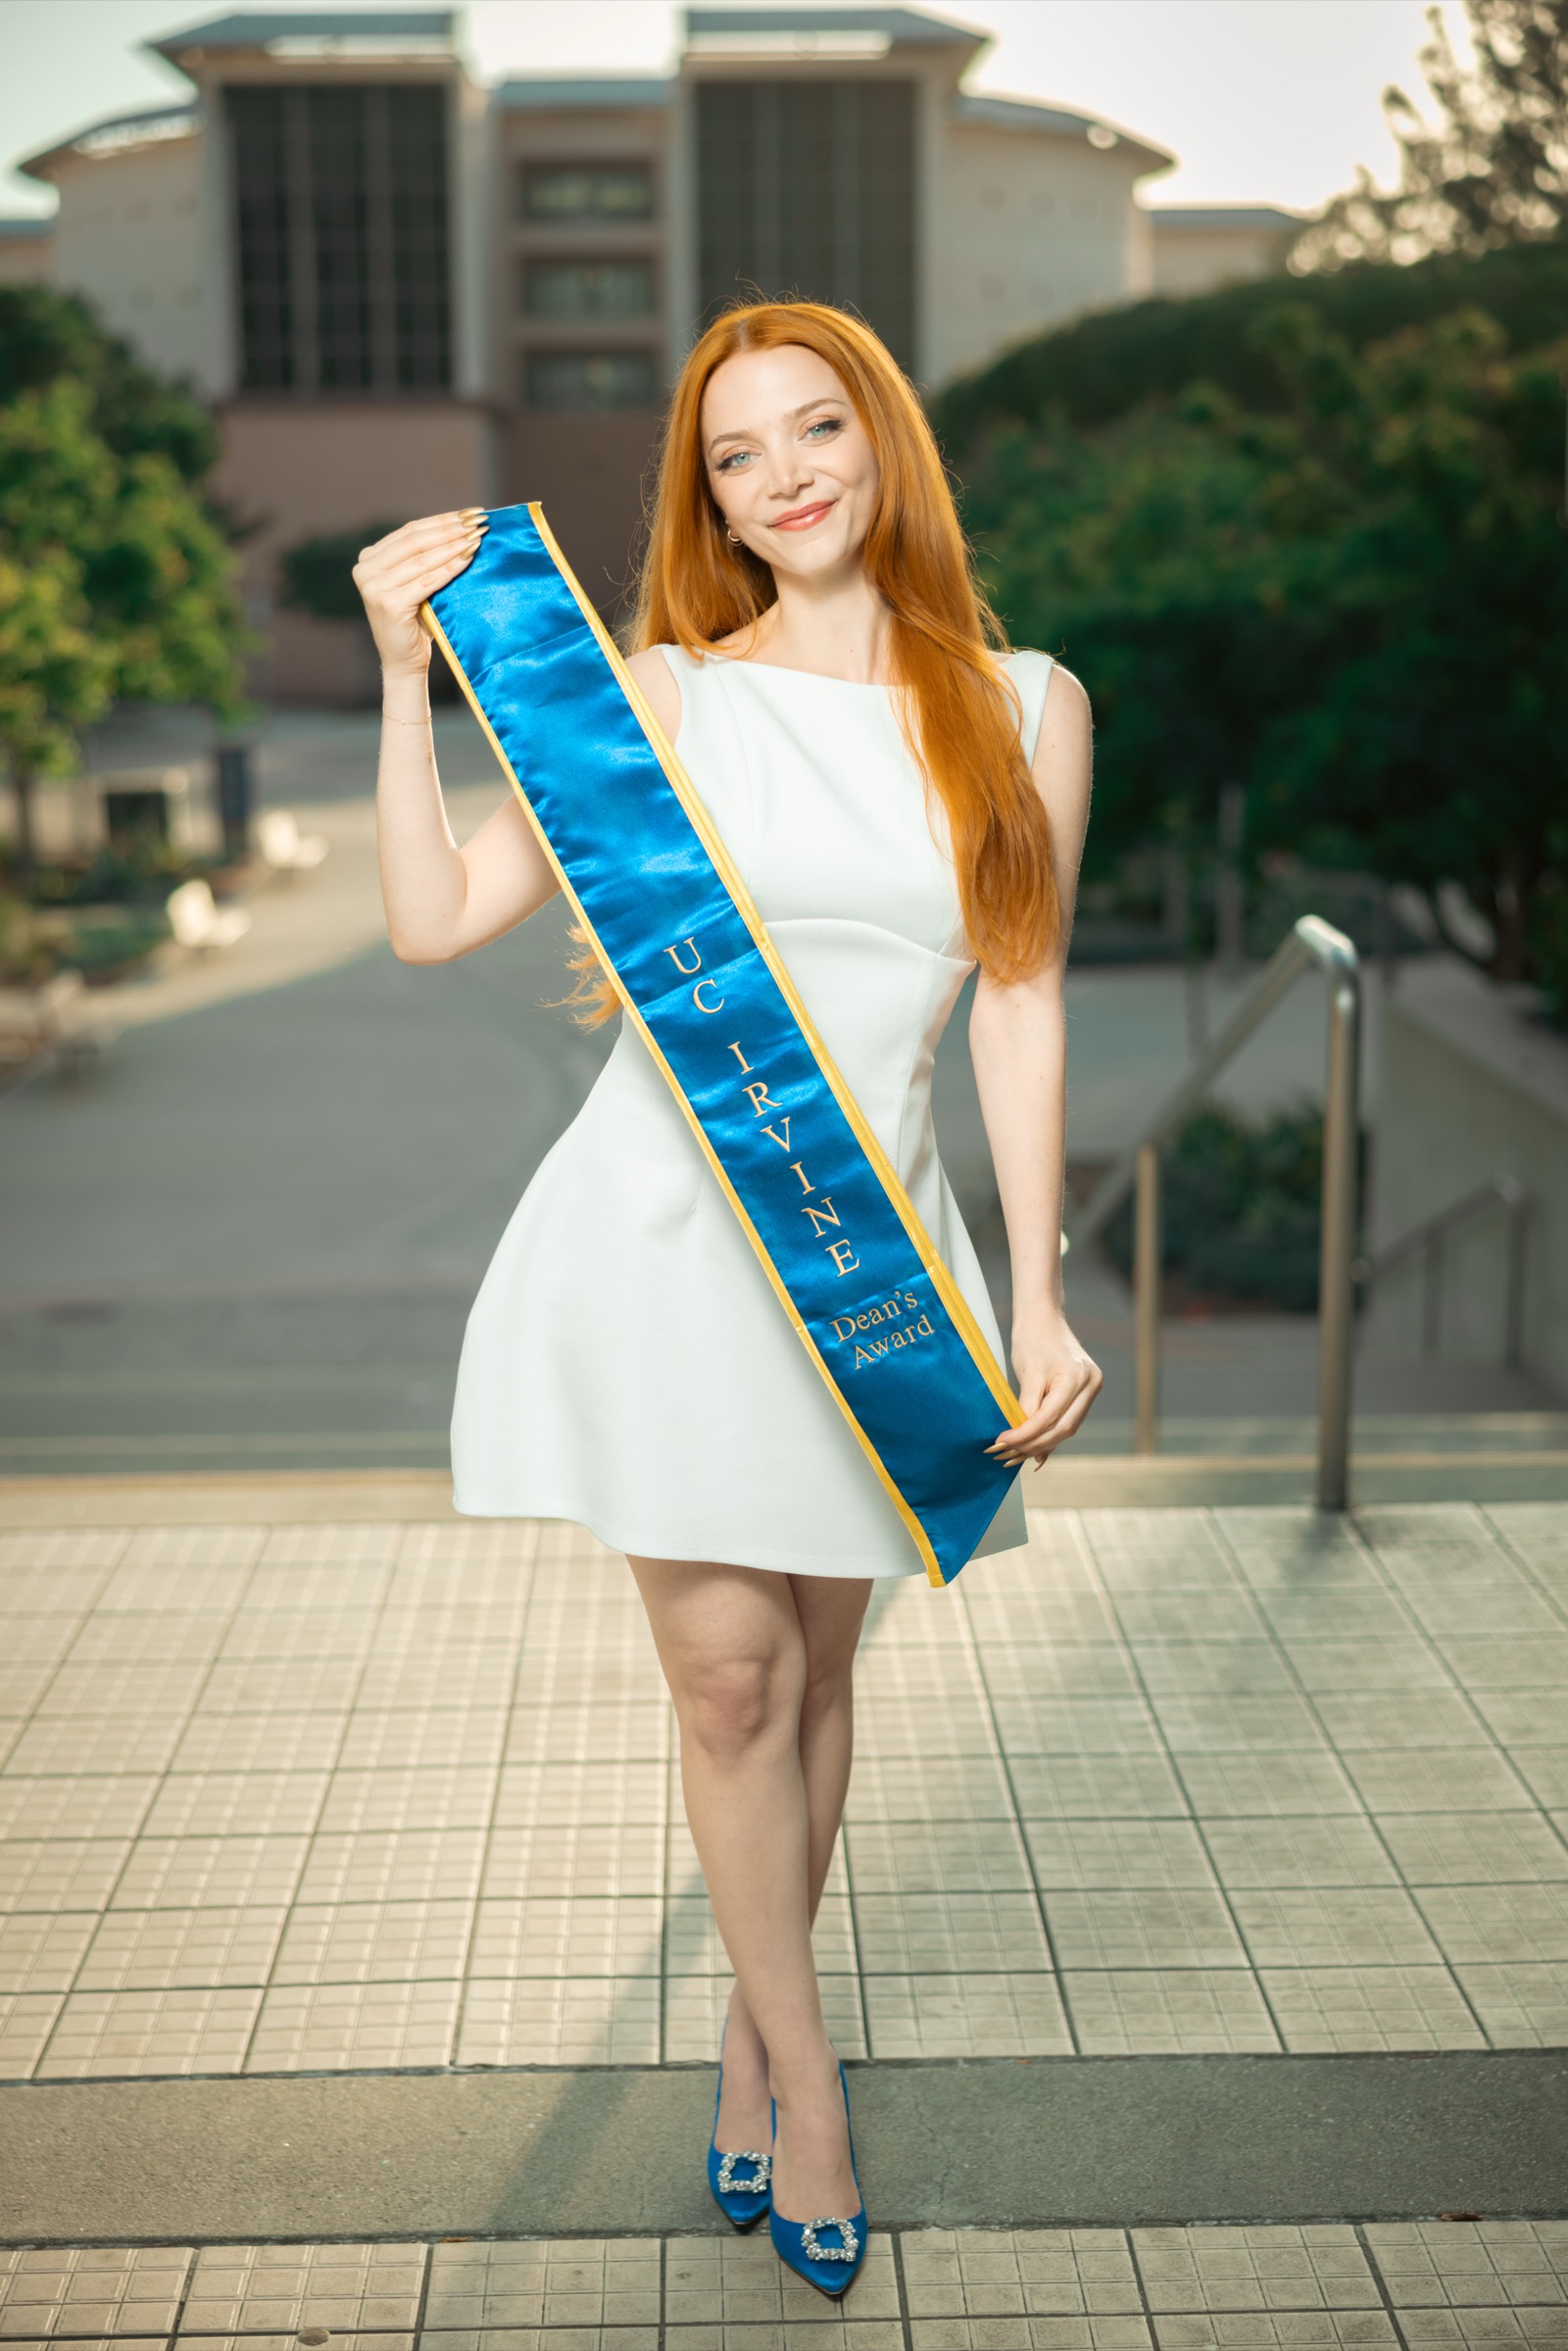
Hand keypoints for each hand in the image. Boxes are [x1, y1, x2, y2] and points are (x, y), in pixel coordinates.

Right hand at [352, 511, 486, 681]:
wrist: (403, 662)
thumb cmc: (416, 622)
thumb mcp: (414, 583)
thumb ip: (422, 557)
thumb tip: (460, 525)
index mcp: (368, 559)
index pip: (410, 532)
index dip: (441, 520)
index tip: (469, 513)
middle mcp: (365, 570)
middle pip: (416, 541)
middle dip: (450, 529)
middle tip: (478, 520)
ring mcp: (374, 587)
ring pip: (422, 559)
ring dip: (453, 545)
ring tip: (477, 537)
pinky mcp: (388, 603)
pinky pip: (427, 580)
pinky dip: (450, 568)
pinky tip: (468, 558)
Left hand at [986, 1309, 1101, 1466]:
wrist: (1044, 1317)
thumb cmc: (1033, 1338)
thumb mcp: (1028, 1372)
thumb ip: (1027, 1406)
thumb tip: (1020, 1437)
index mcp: (1078, 1378)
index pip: (1050, 1418)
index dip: (1025, 1435)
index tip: (1002, 1442)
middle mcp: (1091, 1385)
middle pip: (1062, 1428)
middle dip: (1033, 1444)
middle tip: (1006, 1454)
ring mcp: (1091, 1389)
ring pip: (1066, 1428)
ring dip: (1041, 1444)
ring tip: (1015, 1454)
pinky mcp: (1084, 1393)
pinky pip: (1068, 1420)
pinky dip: (1050, 1435)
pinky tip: (1036, 1453)